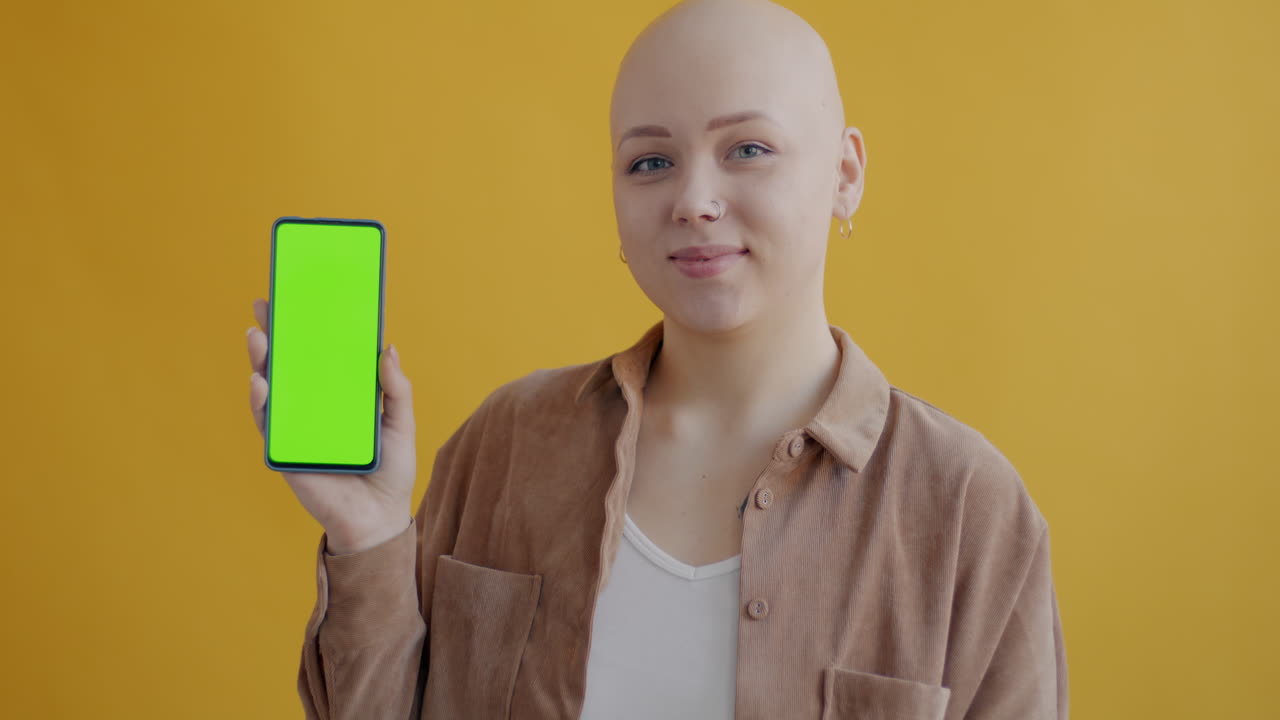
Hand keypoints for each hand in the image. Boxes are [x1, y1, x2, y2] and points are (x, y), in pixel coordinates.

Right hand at [247, 297, 416, 553]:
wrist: (379, 520)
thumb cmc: (391, 472)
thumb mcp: (401, 423)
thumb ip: (396, 389)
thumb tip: (388, 348)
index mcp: (339, 397)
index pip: (318, 355)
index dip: (306, 328)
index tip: (296, 297)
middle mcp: (313, 408)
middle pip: (288, 365)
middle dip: (274, 335)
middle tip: (264, 305)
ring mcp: (296, 428)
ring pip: (271, 389)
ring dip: (261, 361)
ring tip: (258, 336)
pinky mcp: (285, 452)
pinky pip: (268, 424)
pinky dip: (262, 403)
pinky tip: (260, 382)